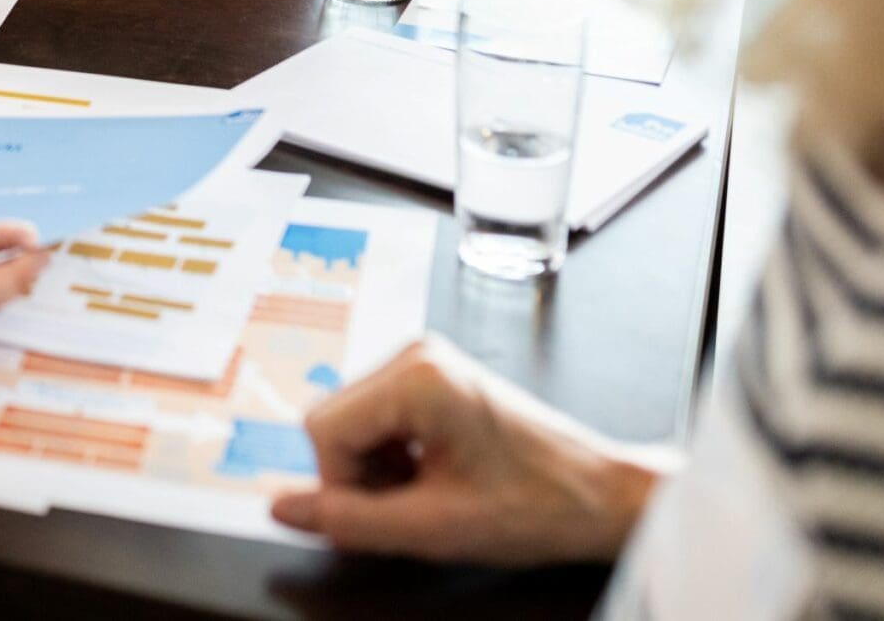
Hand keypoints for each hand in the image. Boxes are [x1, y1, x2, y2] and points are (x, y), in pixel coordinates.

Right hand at [268, 338, 663, 564]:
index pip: (322, 431)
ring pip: (350, 422)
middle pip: (332, 420)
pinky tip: (431, 476)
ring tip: (427, 493)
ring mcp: (424, 361)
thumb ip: (349, 520)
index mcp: (416, 378)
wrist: (601, 495)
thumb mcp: (434, 527)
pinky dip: (392, 456)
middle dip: (359, 475)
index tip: (385, 516)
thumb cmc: (538, 506)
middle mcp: (414, 355)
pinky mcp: (432, 376)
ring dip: (376, 468)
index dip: (342, 487)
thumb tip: (282, 507)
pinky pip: (376, 417)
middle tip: (410, 507)